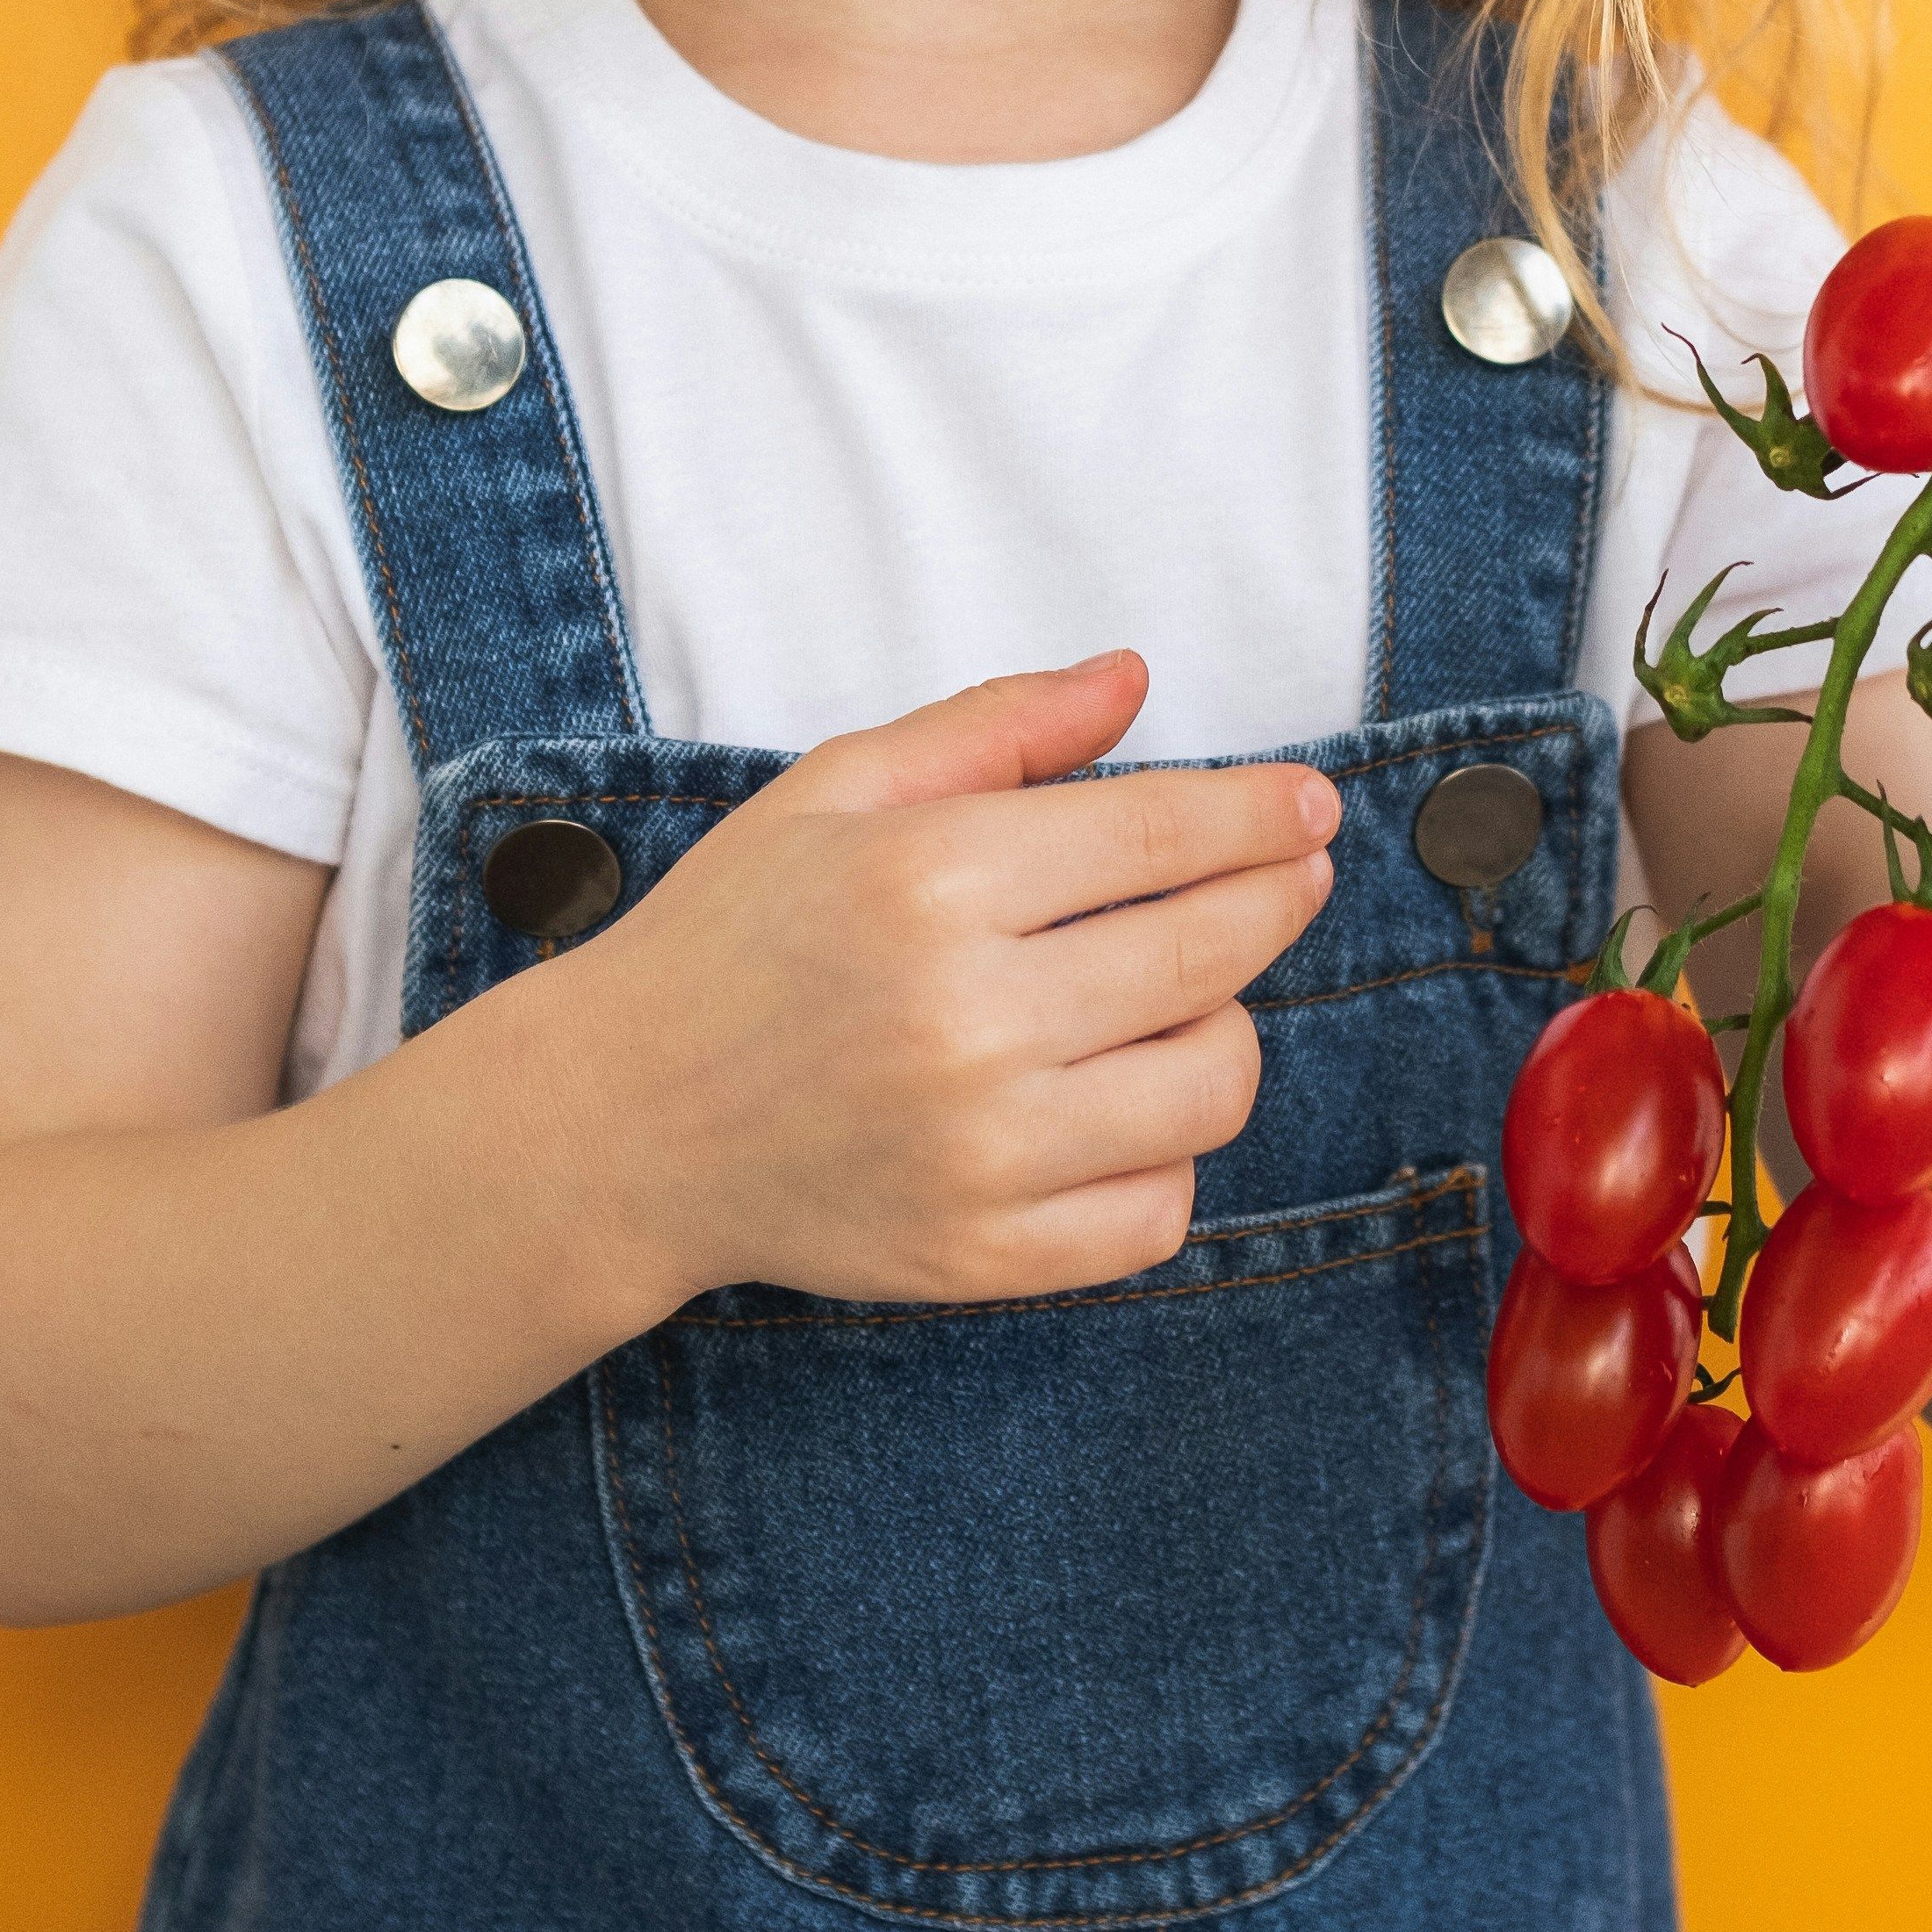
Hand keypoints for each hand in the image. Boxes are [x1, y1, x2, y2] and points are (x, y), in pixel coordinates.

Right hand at [541, 649, 1337, 1312]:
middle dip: (1278, 898)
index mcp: (930, 881)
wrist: (622, 1125)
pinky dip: (1170, 1154)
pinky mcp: (984, 1254)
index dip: (1261, 814)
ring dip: (1226, 1029)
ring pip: (1212, 1084)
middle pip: (1210, 951)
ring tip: (1182, 998)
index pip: (1162, 835)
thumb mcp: (840, 789)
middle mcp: (965, 1018)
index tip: (1309, 807)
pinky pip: (1161, 1210)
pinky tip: (1125, 1105)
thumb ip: (996, 724)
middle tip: (1290, 876)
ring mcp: (981, 1151)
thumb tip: (1133, 677)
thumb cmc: (736, 936)